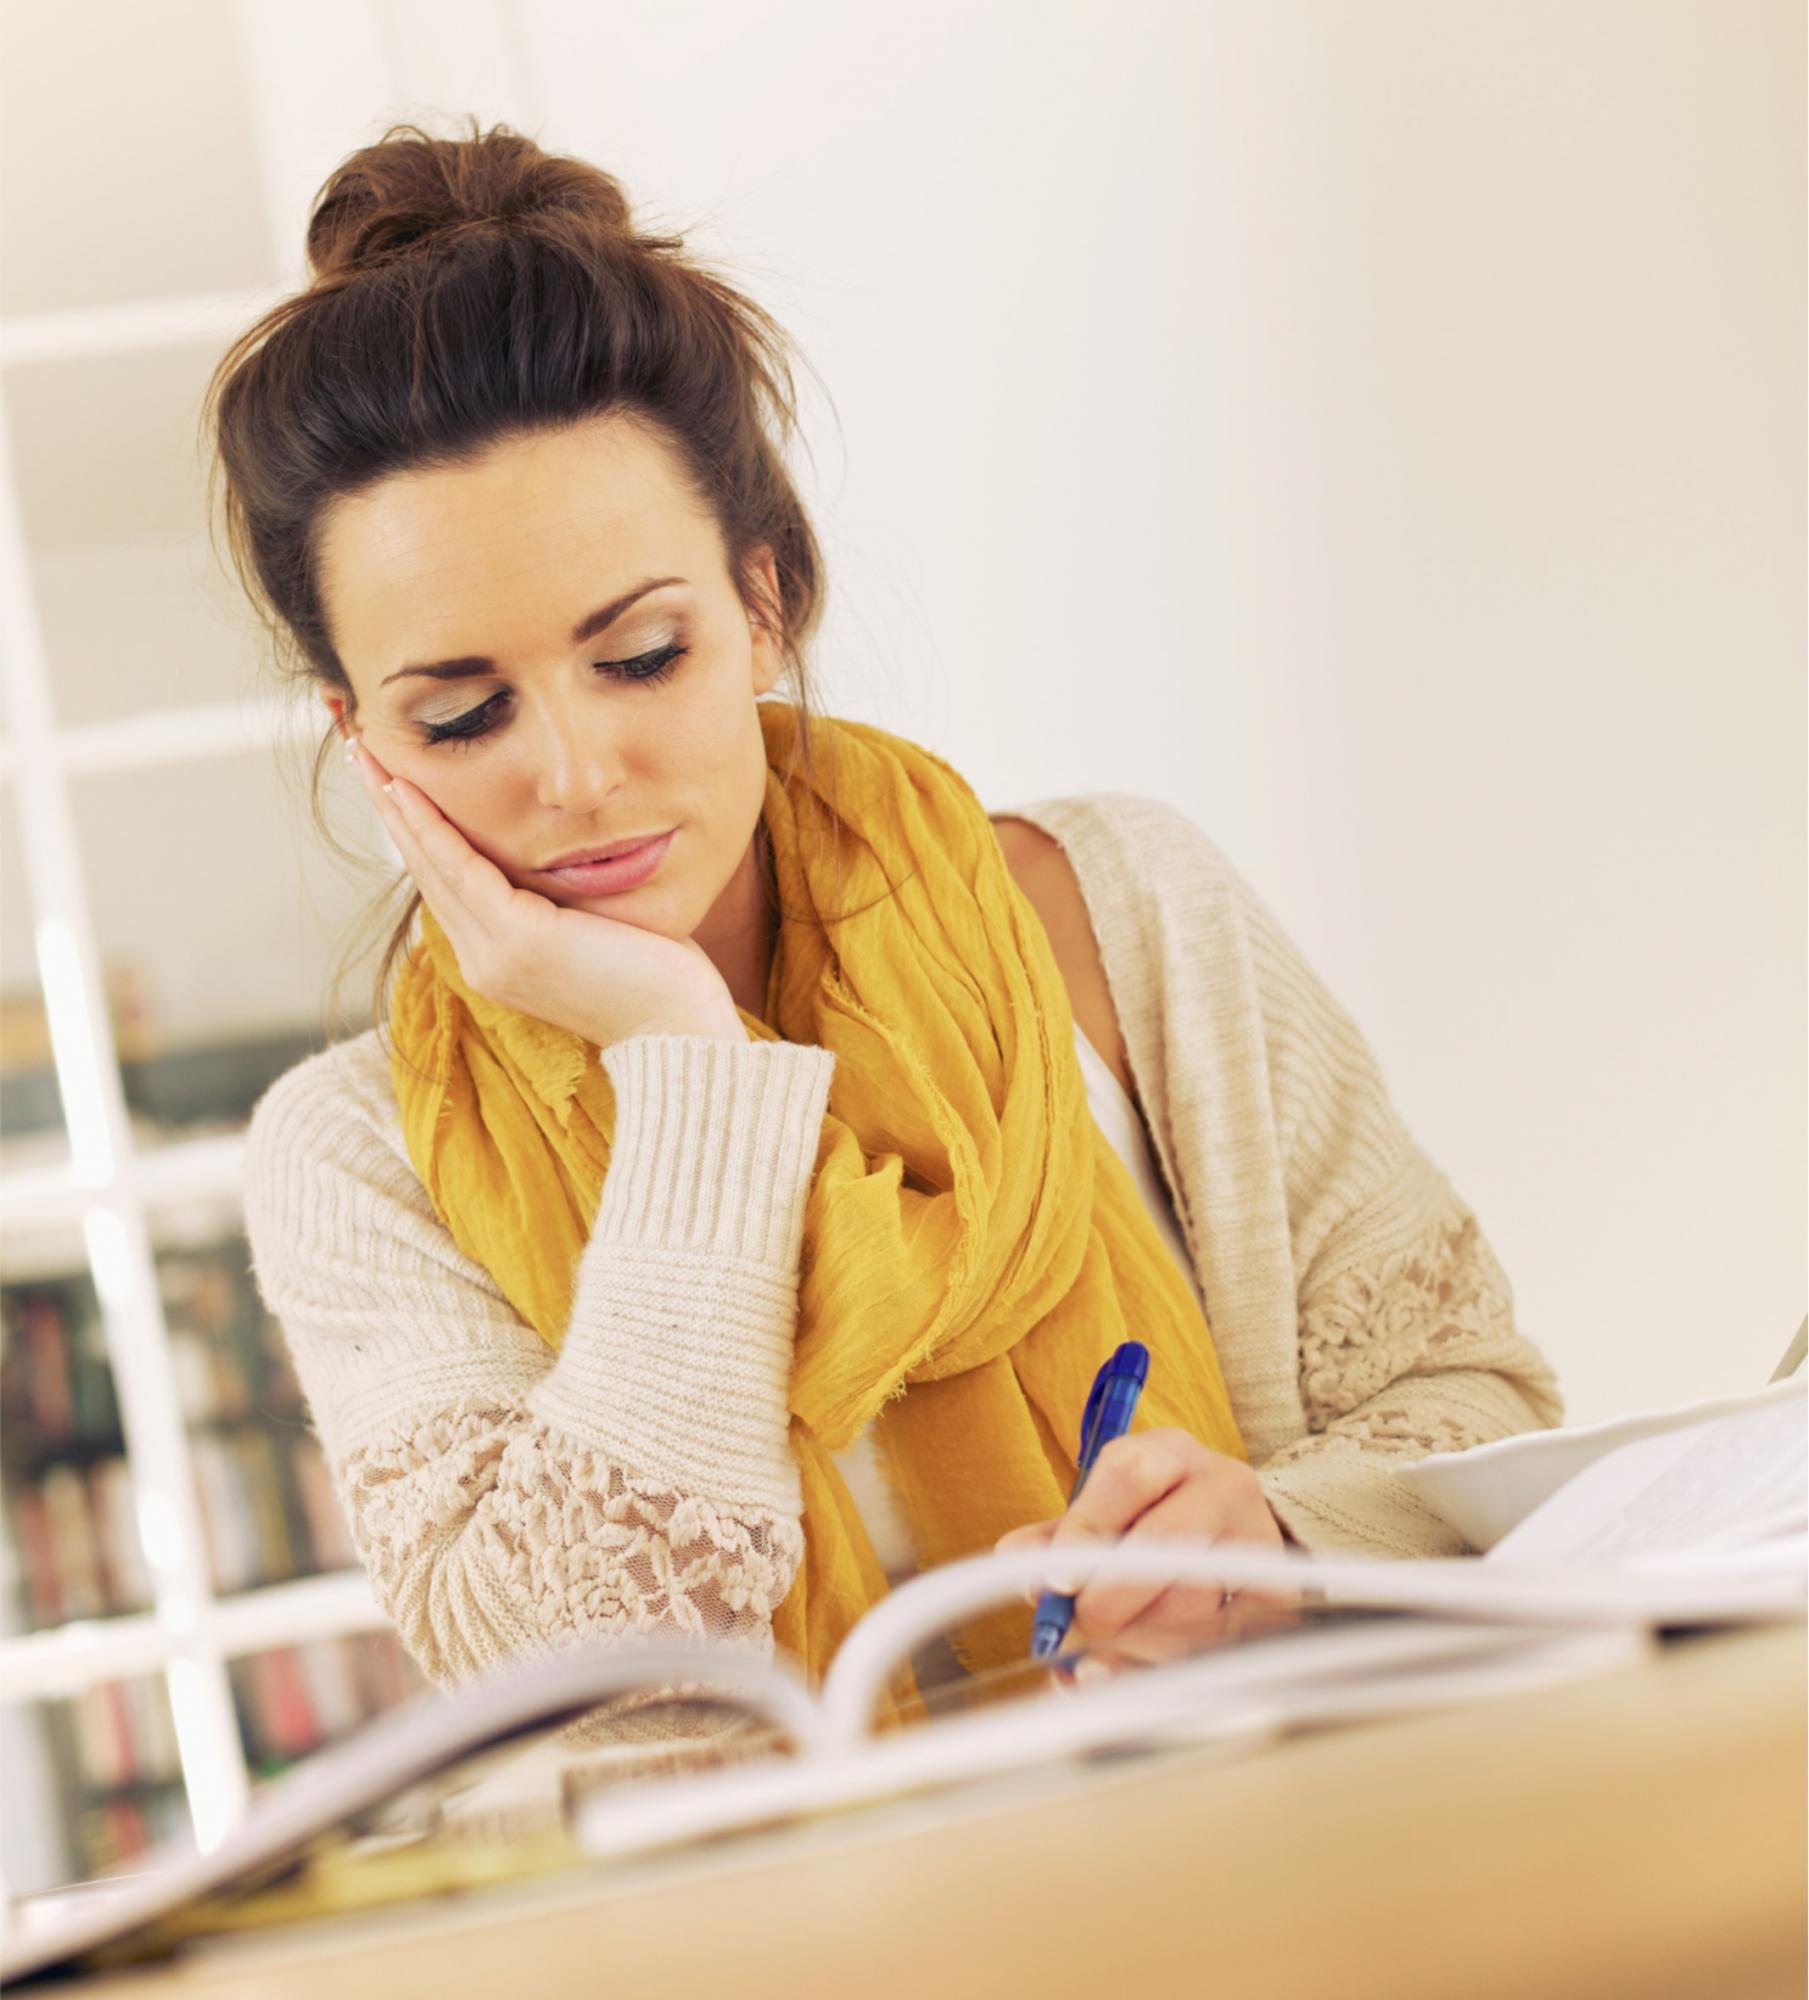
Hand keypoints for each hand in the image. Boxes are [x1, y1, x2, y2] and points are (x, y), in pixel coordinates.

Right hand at [349, 735, 746, 1048]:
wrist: (679, 1028)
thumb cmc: (657, 976)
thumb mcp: (597, 924)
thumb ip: (564, 895)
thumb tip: (562, 850)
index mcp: (498, 958)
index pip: (445, 881)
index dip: (414, 828)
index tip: (390, 778)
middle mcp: (483, 960)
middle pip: (424, 868)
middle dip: (389, 806)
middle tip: (358, 748)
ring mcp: (495, 954)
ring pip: (432, 865)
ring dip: (394, 806)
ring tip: (364, 753)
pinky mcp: (518, 941)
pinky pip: (462, 871)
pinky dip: (431, 827)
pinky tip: (405, 789)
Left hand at [993, 1427, 1299, 1675]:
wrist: (1236, 1535)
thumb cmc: (1153, 1521)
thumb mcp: (1105, 1513)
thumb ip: (1057, 1538)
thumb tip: (1017, 1562)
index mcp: (1168, 1451)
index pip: (1129, 1474)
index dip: (1088, 1530)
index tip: (1057, 1581)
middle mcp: (1221, 1482)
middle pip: (1168, 1537)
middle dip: (1113, 1594)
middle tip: (1081, 1626)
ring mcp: (1258, 1536)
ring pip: (1195, 1596)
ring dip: (1141, 1635)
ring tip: (1112, 1646)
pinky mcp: (1279, 1594)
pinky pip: (1223, 1639)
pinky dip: (1175, 1664)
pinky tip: (1143, 1672)